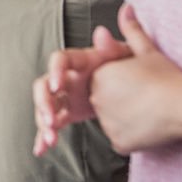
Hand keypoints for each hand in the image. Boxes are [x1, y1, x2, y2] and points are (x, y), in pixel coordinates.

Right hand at [33, 23, 130, 155]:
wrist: (140, 90)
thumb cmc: (131, 68)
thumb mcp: (126, 57)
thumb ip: (113, 46)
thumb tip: (101, 32)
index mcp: (79, 62)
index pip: (60, 60)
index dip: (55, 71)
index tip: (57, 86)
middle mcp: (67, 78)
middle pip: (45, 86)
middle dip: (44, 103)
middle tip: (50, 119)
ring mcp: (65, 97)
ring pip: (45, 107)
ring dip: (43, 122)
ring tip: (50, 138)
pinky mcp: (67, 113)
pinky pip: (52, 124)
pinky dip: (45, 136)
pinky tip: (42, 149)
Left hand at [83, 4, 181, 155]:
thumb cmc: (168, 77)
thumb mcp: (148, 51)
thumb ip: (132, 31)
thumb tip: (126, 9)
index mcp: (100, 75)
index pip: (105, 82)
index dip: (124, 83)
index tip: (141, 83)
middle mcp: (96, 99)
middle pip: (107, 102)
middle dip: (123, 102)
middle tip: (147, 98)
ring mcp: (106, 122)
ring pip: (114, 122)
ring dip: (128, 119)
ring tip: (150, 111)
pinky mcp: (117, 142)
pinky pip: (122, 139)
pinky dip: (134, 136)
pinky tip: (150, 126)